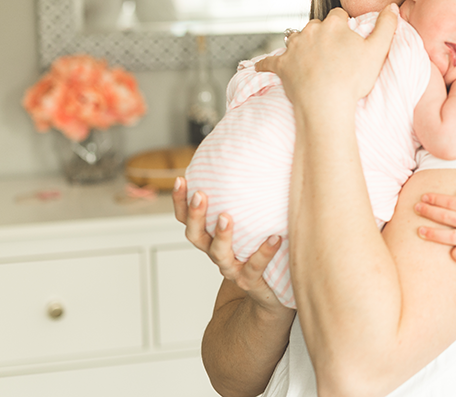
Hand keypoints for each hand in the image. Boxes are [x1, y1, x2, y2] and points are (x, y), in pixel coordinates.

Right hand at [172, 177, 286, 310]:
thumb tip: (262, 160)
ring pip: (219, 253)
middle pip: (195, 235)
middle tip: (200, 194)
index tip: (181, 179)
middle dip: (195, 215)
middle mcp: (216, 253)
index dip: (180, 201)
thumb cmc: (259, 254)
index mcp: (211, 239)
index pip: (187, 219)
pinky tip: (275, 237)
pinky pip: (254, 266)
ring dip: (221, 234)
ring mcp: (232, 269)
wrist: (271, 296)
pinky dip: (264, 251)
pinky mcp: (251, 281)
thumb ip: (251, 200)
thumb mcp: (251, 225)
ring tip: (227, 216)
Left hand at [255, 4, 397, 109]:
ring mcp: (293, 48)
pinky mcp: (281, 66)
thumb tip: (392, 7)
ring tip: (308, 57)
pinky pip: (269, 62)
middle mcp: (310, 31)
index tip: (348, 39)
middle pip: (316, 26)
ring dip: (300, 45)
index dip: (344, 26)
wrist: (327, 103)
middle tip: (332, 53)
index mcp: (333, 25)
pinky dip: (266, 63)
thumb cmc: (353, 79)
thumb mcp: (378, 51)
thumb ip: (387, 26)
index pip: (338, 16)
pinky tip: (261, 66)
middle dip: (322, 35)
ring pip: (295, 39)